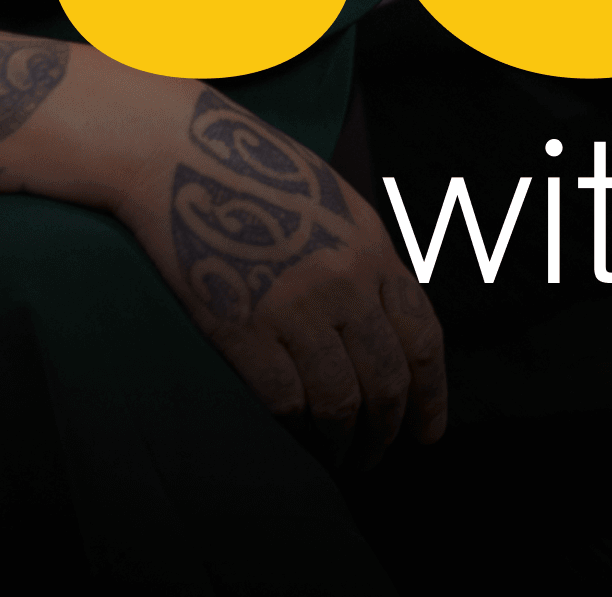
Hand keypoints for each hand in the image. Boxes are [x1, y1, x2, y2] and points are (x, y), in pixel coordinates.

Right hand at [105, 77, 447, 467]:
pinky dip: (297, 425)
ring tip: (342, 456)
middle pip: (388, 379)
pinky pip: (285, 398)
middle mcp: (344, 281)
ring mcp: (294, 306)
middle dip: (390, 429)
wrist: (178, 154)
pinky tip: (297, 432)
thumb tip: (388, 326)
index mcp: (372, 248)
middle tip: (380, 454)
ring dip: (346, 440)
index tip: (428, 431)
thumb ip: (367, 261)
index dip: (432, 395)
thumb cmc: (254, 173)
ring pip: (340, 400)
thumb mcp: (335, 203)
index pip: (423, 339)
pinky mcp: (242, 326)